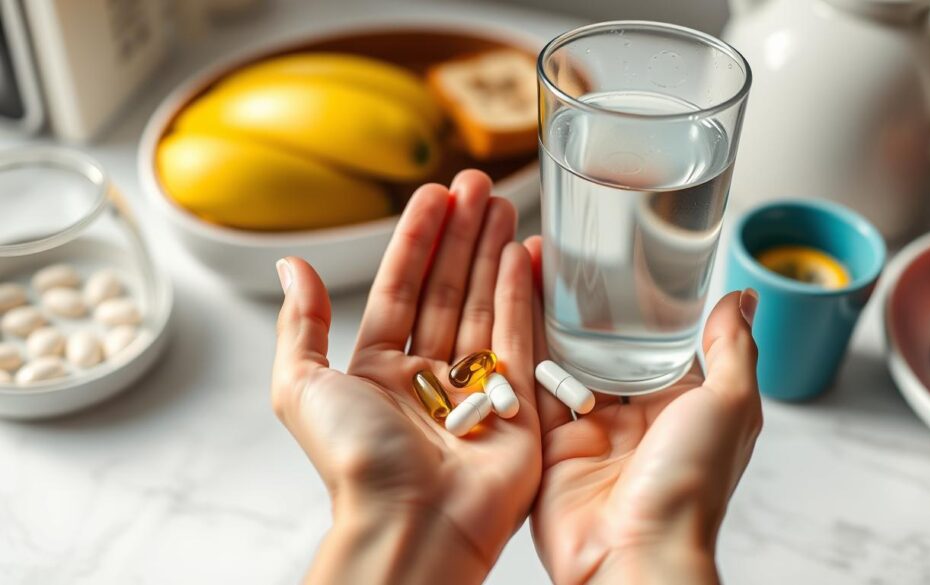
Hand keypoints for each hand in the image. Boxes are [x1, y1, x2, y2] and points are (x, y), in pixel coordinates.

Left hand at [272, 171, 540, 584]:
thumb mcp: (302, 386)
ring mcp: (477, 390)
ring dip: (493, 252)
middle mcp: (430, 376)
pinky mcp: (519, 406)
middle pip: (449, 289)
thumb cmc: (354, 463)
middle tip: (477, 183)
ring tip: (502, 203)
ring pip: (486, 305)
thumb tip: (292, 267)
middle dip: (462, 234)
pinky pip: (521, 338)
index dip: (418, 240)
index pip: (402, 289)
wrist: (410, 523)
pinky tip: (523, 252)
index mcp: (380, 370)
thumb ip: (301, 325)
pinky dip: (522, 293)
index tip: (434, 196)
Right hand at [525, 237, 762, 584]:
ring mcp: (588, 429)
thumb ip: (733, 350)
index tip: (617, 256)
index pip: (656, 341)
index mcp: (678, 405)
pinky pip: (532, 389)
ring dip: (547, 316)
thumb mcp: (730, 407)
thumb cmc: (691, 486)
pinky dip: (520, 350)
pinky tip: (506, 306)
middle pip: (603, 346)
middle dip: (583, 305)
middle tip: (562, 251)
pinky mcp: (549, 443)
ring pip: (563, 359)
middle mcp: (632, 415)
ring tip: (529, 261)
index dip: (637, 301)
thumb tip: (745, 296)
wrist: (633, 554)